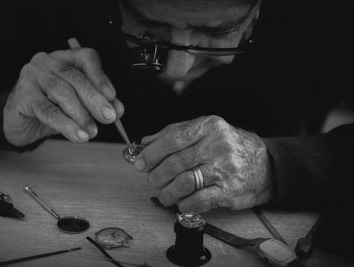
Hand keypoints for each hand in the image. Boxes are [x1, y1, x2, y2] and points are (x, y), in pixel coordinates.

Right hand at [3, 47, 123, 145]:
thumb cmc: (50, 108)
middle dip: (95, 99)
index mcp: (64, 58)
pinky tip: (78, 134)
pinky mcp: (22, 95)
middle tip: (108, 117)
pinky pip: (47, 110)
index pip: (87, 58)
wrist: (20, 123)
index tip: (112, 96)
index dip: (101, 77)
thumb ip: (97, 103)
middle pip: (76, 77)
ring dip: (81, 114)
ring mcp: (32, 76)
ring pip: (62, 92)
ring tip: (92, 131)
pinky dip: (65, 124)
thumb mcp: (77, 104)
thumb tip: (117, 110)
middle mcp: (47, 62)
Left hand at [134, 116, 272, 212]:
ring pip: (184, 183)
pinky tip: (181, 202)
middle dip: (156, 175)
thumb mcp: (204, 131)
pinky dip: (183, 204)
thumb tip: (144, 143)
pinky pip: (198, 200)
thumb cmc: (226, 147)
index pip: (173, 138)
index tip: (139, 163)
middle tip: (151, 180)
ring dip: (167, 192)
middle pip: (175, 162)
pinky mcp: (228, 191)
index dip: (152, 153)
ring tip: (164, 194)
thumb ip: (174, 134)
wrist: (262, 165)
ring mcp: (224, 169)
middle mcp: (216, 146)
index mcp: (208, 127)